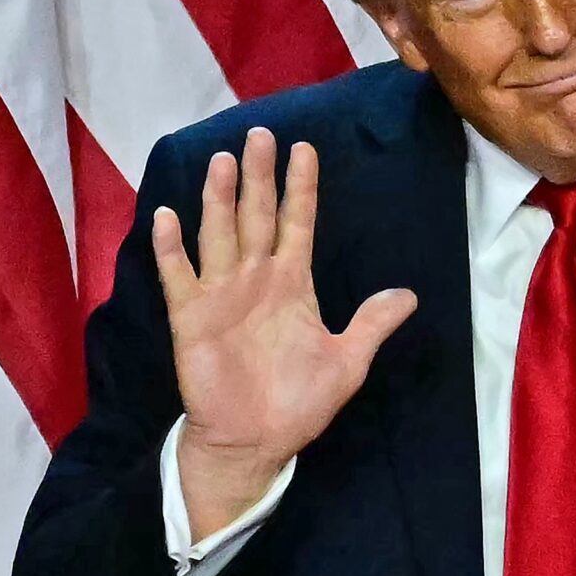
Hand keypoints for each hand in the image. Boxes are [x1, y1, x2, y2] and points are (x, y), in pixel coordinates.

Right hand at [153, 128, 415, 534]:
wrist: (255, 442)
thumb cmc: (298, 403)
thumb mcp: (347, 362)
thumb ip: (372, 325)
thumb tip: (409, 296)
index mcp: (292, 284)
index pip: (298, 224)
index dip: (302, 188)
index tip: (305, 149)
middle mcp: (255, 279)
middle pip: (257, 216)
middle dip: (259, 176)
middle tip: (260, 133)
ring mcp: (221, 295)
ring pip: (219, 234)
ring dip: (218, 198)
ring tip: (220, 160)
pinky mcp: (192, 317)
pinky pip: (179, 276)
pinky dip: (171, 247)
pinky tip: (165, 215)